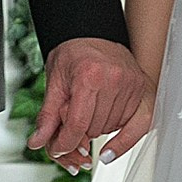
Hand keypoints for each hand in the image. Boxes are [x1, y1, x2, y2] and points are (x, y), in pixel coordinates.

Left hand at [31, 36, 154, 168]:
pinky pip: (137, 125)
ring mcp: (132, 85)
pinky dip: (122, 135)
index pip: (78, 124)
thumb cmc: (74, 53)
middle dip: (79, 132)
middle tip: (71, 118)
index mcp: (90, 76)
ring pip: (112, 129)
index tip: (59, 149)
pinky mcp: (143, 89)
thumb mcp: (54, 81)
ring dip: (98, 129)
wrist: (93, 33)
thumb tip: (38, 142)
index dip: (65, 143)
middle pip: (94, 129)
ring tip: (89, 112)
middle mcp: (115, 80)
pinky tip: (111, 146)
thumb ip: (48, 115)